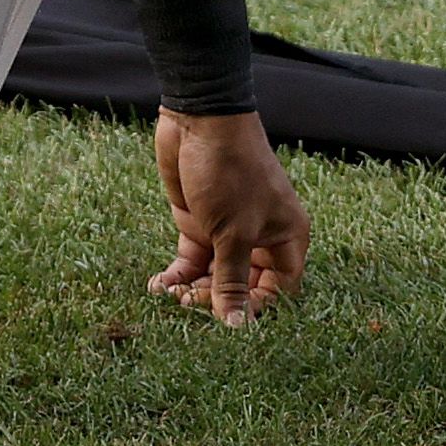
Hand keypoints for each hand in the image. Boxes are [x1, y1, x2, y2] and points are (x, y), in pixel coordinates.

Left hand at [147, 109, 308, 324]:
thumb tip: (238, 327)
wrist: (199, 118)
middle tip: (189, 305)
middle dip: (217, 299)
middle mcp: (260, 238)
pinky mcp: (198, 222)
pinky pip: (192, 259)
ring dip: (193, 290)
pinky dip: (177, 274)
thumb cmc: (231, 171)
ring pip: (215, 275)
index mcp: (287, 239)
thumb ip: (232, 280)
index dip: (256, 307)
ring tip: (171, 297)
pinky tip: (158, 285)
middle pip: (244, 286)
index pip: (279, 290)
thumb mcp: (233, 231)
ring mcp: (228, 231)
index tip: (229, 321)